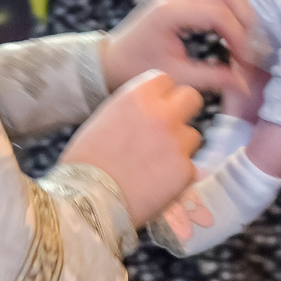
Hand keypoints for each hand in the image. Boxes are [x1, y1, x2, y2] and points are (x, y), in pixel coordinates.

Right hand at [59, 70, 203, 228]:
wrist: (87, 200)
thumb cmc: (86, 161)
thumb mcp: (106, 119)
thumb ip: (134, 110)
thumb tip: (149, 112)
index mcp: (138, 96)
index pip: (165, 80)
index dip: (161, 95)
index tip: (156, 108)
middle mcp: (163, 114)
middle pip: (191, 98)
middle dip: (184, 111)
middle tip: (170, 129)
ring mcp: (177, 142)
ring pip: (193, 136)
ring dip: (180, 147)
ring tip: (155, 165)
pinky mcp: (186, 170)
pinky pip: (190, 167)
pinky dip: (177, 175)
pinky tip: (156, 184)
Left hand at [101, 0, 252, 94]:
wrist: (113, 59)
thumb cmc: (138, 69)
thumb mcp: (175, 76)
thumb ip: (211, 78)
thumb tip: (243, 82)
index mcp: (169, 12)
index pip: (218, 13)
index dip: (239, 37)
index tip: (244, 61)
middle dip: (244, 19)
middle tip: (246, 47)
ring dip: (238, 1)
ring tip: (240, 31)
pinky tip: (229, 16)